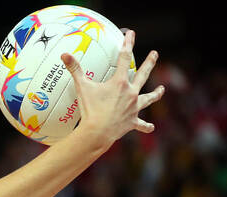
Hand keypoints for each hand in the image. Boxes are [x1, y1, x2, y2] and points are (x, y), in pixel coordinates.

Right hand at [61, 30, 162, 150]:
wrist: (97, 133)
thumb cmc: (90, 110)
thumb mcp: (82, 87)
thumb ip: (75, 70)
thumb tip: (65, 55)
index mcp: (120, 82)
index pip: (124, 58)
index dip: (128, 43)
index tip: (131, 34)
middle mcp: (131, 93)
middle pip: (143, 74)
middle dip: (149, 62)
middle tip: (155, 54)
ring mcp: (133, 107)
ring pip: (148, 98)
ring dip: (155, 94)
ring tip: (161, 89)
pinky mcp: (132, 121)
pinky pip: (141, 124)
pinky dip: (146, 126)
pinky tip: (151, 127)